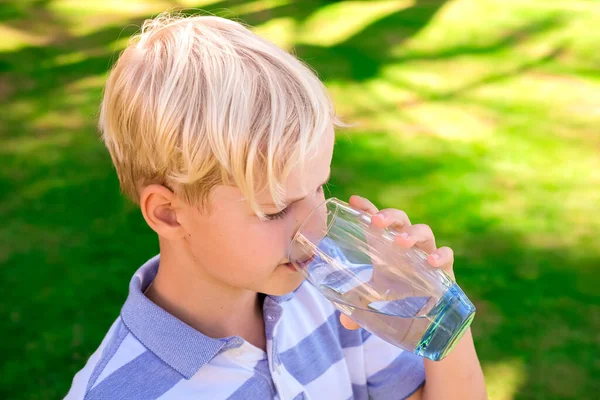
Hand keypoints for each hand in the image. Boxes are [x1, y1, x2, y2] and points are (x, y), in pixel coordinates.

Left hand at [339, 195, 455, 330]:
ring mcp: (427, 255)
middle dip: (389, 216)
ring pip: (424, 232)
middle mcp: (407, 246)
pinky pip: (448, 255)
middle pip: (400, 219)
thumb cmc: (398, 299)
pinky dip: (441, 255)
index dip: (367, 208)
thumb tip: (346, 322)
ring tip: (400, 242)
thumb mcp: (375, 302)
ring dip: (411, 233)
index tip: (354, 200)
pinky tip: (432, 261)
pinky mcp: (446, 270)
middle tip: (376, 221)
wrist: (429, 321)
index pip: (376, 221)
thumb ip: (358, 309)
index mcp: (386, 247)